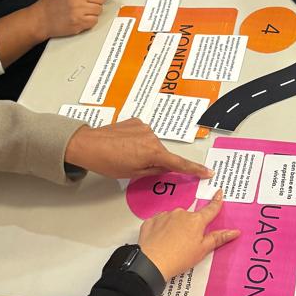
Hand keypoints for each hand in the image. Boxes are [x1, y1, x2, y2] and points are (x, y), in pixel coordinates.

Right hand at [31, 0, 125, 39]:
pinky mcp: (79, 22)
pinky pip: (94, 21)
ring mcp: (79, 10)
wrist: (40, 19)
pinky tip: (79, 18)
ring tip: (79, 11)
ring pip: (99, 10)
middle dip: (96, 1)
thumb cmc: (52, 3)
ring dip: (92, 11)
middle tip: (83, 4)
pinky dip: (89, 21)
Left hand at [64, 117, 214, 181]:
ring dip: (144, 151)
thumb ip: (153, 171)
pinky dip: (137, 141)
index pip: (179, 163)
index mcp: (153, 152)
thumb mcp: (132, 174)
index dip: (194, 169)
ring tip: (124, 155)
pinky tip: (123, 145)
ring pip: (151, 144)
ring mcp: (144, 127)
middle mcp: (152, 137)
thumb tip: (164, 168)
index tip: (207, 171)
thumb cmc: (107, 162)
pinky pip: (143, 135)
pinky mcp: (136, 121)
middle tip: (133, 166)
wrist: (88, 144)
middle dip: (154, 161)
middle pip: (162, 153)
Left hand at [138, 192, 240, 279]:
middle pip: (190, 217)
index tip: (219, 192)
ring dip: (175, 227)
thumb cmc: (179, 258)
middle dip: (190, 226)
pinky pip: (159, 222)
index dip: (216, 201)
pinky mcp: (151, 221)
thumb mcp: (202, 250)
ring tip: (171, 244)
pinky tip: (160, 241)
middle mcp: (181, 213)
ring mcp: (165, 215)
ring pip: (174, 218)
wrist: (151, 263)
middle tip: (186, 242)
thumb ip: (218, 238)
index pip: (210, 209)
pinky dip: (161, 229)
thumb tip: (235, 231)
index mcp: (196, 220)